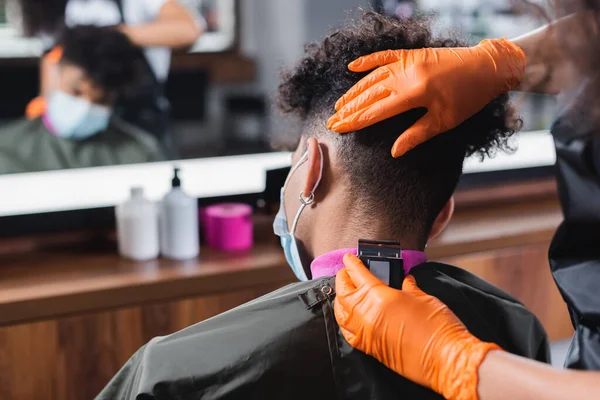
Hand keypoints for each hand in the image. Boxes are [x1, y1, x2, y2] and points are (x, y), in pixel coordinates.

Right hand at [326, 38, 525, 157]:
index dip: (355, 121)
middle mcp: (407, 75)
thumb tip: (394, 151)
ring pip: (373, 77)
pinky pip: (384, 55)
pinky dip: (368, 60)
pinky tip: (352, 67)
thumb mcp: (444, 121)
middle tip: (331, 120)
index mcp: (414, 94)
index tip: (338, 128)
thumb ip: (417, 135)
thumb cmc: (468, 98)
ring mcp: (408, 62)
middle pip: (370, 94)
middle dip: (349, 108)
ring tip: (338, 103)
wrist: (486, 67)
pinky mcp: (412, 54)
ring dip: (354, 91)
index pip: (376, 110)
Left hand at [335, 254, 500, 399]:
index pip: (357, 274)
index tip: (348, 259)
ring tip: (346, 291)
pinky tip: (348, 315)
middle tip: (347, 272)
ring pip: (341, 311)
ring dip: (341, 299)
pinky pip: (346, 331)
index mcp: (379, 296)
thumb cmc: (438, 328)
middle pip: (344, 291)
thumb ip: (408, 286)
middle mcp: (366, 314)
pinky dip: (344, 320)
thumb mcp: (423, 297)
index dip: (351, 263)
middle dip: (343, 278)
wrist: (445, 359)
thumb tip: (404, 280)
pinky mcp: (369, 348)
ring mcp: (365, 332)